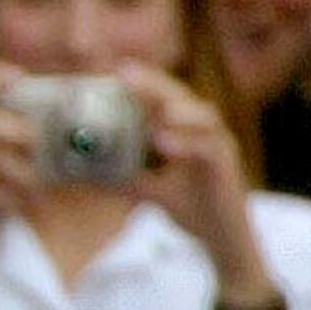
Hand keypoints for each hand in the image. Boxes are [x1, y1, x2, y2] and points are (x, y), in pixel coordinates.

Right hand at [0, 62, 39, 274]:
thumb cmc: (3, 189)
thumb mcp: (17, 156)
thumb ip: (41, 134)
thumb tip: (89, 120)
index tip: (18, 78)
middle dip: (11, 127)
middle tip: (37, 138)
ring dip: (25, 167)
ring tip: (44, 177)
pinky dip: (17, 195)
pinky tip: (29, 202)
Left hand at [122, 63, 261, 277]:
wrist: (223, 239)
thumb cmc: (192, 207)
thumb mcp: (149, 192)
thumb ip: (124, 179)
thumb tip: (84, 174)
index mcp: (186, 131)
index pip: (165, 98)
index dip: (145, 82)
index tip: (117, 70)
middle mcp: (204, 132)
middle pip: (182, 98)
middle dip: (154, 83)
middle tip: (126, 74)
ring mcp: (218, 146)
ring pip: (202, 116)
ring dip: (175, 108)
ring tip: (148, 106)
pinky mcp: (226, 166)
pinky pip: (208, 148)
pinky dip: (186, 142)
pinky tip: (161, 142)